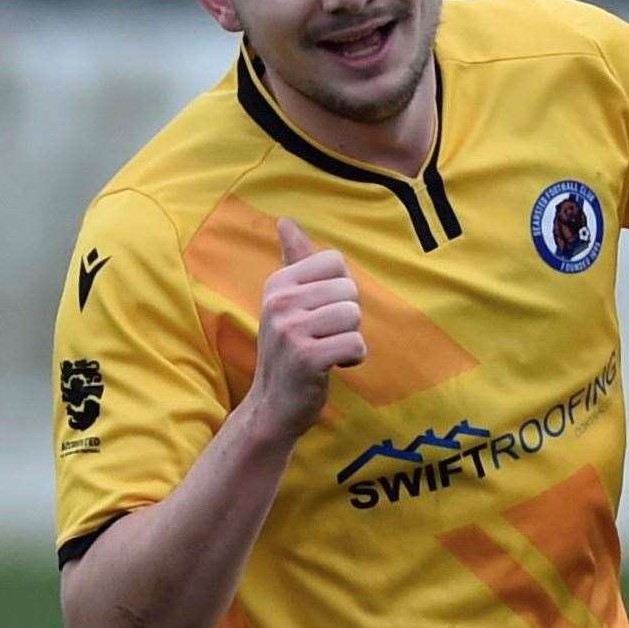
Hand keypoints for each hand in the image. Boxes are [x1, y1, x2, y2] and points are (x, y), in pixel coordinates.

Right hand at [248, 218, 365, 438]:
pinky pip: (356, 344)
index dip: (339, 290)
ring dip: (349, 338)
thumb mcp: (286, 301)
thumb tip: (286, 221)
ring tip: (326, 350)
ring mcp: (290, 330)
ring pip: (354, 315)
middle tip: (322, 337)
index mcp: (278, 283)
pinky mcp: (306, 358)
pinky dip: (353, 358)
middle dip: (346, 317)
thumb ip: (293, 259)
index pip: (336, 262)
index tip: (318, 312)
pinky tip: (332, 366)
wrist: (273, 406)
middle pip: (349, 290)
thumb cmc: (289, 349)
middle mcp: (279, 302)